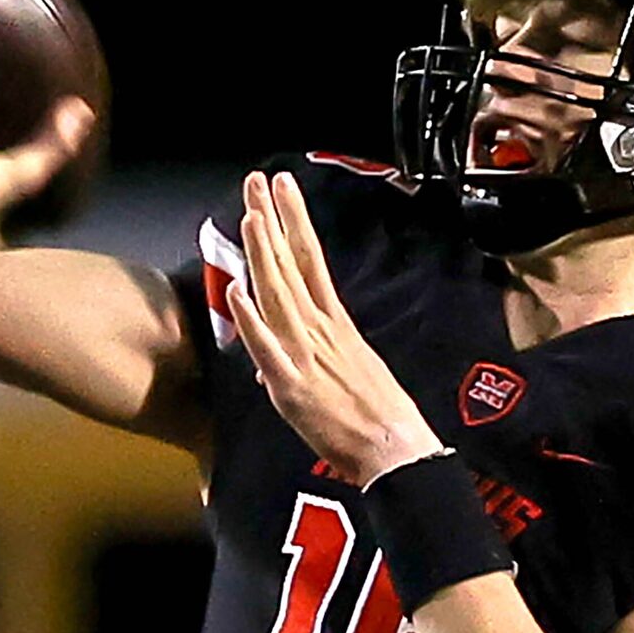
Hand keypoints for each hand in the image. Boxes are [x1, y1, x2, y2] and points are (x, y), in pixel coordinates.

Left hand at [227, 171, 442, 485]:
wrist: (398, 452)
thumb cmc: (379, 420)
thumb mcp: (346, 379)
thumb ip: (307, 364)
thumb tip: (268, 368)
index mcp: (335, 325)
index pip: (311, 261)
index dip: (294, 222)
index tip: (284, 189)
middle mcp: (320, 331)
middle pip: (292, 265)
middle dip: (274, 219)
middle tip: (259, 180)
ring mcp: (306, 356)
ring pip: (279, 294)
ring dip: (263, 252)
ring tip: (251, 213)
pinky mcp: (293, 388)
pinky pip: (268, 349)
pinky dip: (251, 320)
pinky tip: (235, 291)